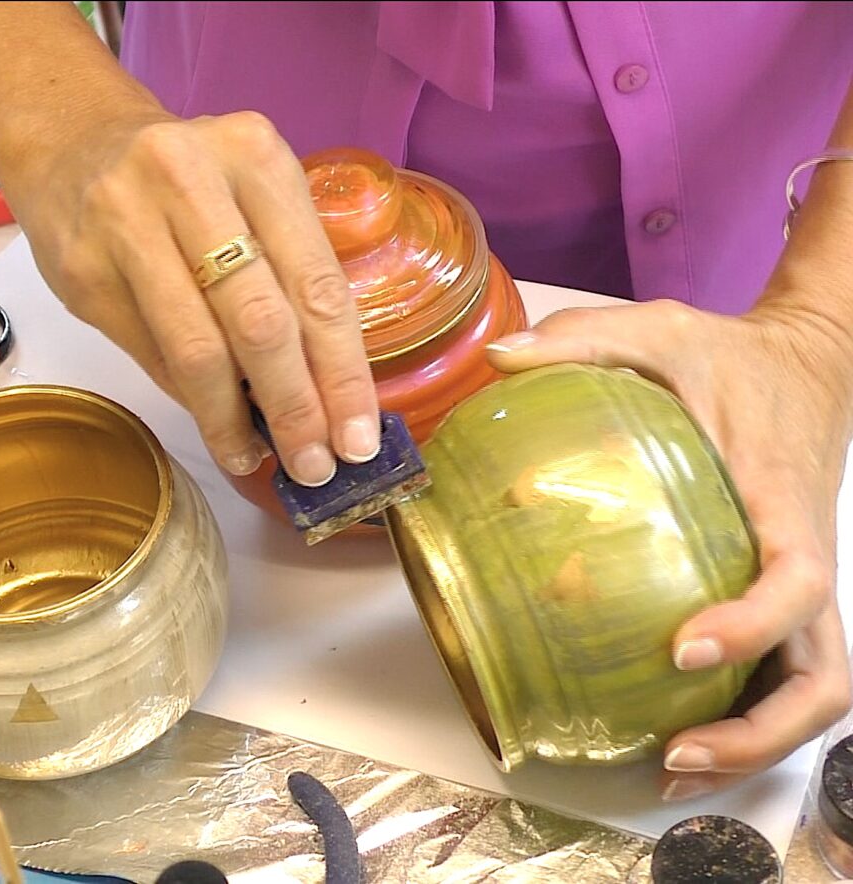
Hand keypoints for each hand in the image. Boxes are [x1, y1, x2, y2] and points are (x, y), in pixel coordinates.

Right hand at [6, 106, 378, 486]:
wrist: (74, 140)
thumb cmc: (190, 182)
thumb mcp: (253, 196)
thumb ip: (289, 276)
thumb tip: (324, 396)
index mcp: (257, 157)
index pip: (316, 286)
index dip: (343, 374)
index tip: (358, 439)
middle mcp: (190, 179)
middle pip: (261, 323)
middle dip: (296, 408)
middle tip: (316, 465)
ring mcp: (126, 223)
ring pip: (199, 351)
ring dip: (234, 421)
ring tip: (257, 459)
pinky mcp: (83, 270)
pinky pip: (152, 356)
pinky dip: (192, 402)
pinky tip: (215, 426)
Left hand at [486, 298, 852, 798]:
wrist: (807, 361)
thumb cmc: (737, 355)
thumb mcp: (663, 329)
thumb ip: (587, 338)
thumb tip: (499, 358)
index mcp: (783, 502)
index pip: (797, 582)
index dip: (751, 626)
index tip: (681, 648)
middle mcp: (806, 554)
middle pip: (822, 676)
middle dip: (759, 732)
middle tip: (676, 751)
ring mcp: (801, 578)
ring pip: (812, 686)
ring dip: (754, 741)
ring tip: (672, 762)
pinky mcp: (785, 586)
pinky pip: (784, 665)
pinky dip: (744, 709)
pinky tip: (678, 724)